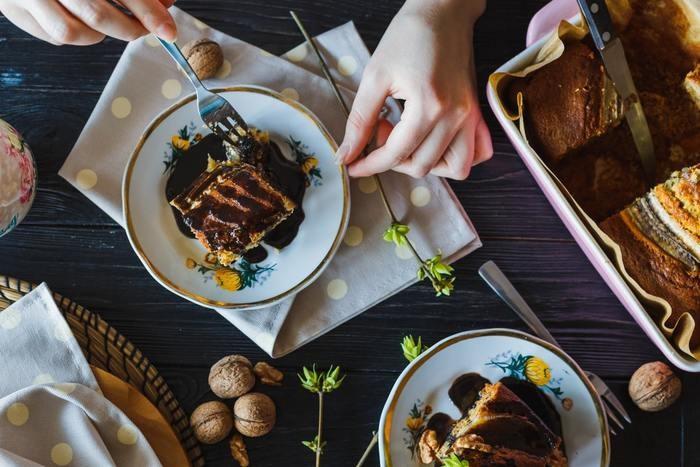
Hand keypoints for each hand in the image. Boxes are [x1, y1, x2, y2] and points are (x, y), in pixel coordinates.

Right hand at [0, 0, 176, 44]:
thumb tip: (165, 3)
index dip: (148, 11)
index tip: (167, 29)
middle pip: (97, 15)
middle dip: (130, 28)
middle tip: (147, 27)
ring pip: (74, 33)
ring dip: (100, 34)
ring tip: (109, 18)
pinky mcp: (14, 10)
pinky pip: (55, 36)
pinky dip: (77, 33)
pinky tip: (80, 18)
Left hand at [337, 0, 492, 179]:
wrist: (442, 11)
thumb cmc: (409, 36)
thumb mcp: (375, 76)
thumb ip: (359, 120)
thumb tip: (346, 154)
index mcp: (429, 106)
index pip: (396, 155)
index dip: (370, 165)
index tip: (353, 165)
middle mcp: (455, 116)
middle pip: (422, 166)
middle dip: (392, 159)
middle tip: (380, 130)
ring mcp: (470, 116)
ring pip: (454, 168)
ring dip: (425, 163)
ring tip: (407, 140)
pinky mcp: (476, 113)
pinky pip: (477, 153)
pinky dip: (456, 158)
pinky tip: (435, 144)